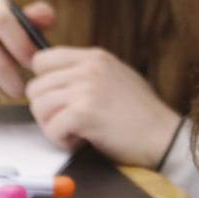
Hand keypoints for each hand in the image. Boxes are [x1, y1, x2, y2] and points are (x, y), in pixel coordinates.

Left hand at [26, 46, 180, 166]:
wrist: (162, 135)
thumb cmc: (140, 114)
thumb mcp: (115, 77)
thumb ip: (86, 73)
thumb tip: (54, 78)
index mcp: (95, 56)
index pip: (42, 59)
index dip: (44, 82)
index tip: (56, 99)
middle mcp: (88, 67)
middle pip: (35, 86)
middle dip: (46, 110)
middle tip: (67, 122)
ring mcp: (86, 88)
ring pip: (39, 107)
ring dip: (52, 126)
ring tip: (76, 131)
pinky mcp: (84, 113)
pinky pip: (51, 128)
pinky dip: (62, 140)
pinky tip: (81, 141)